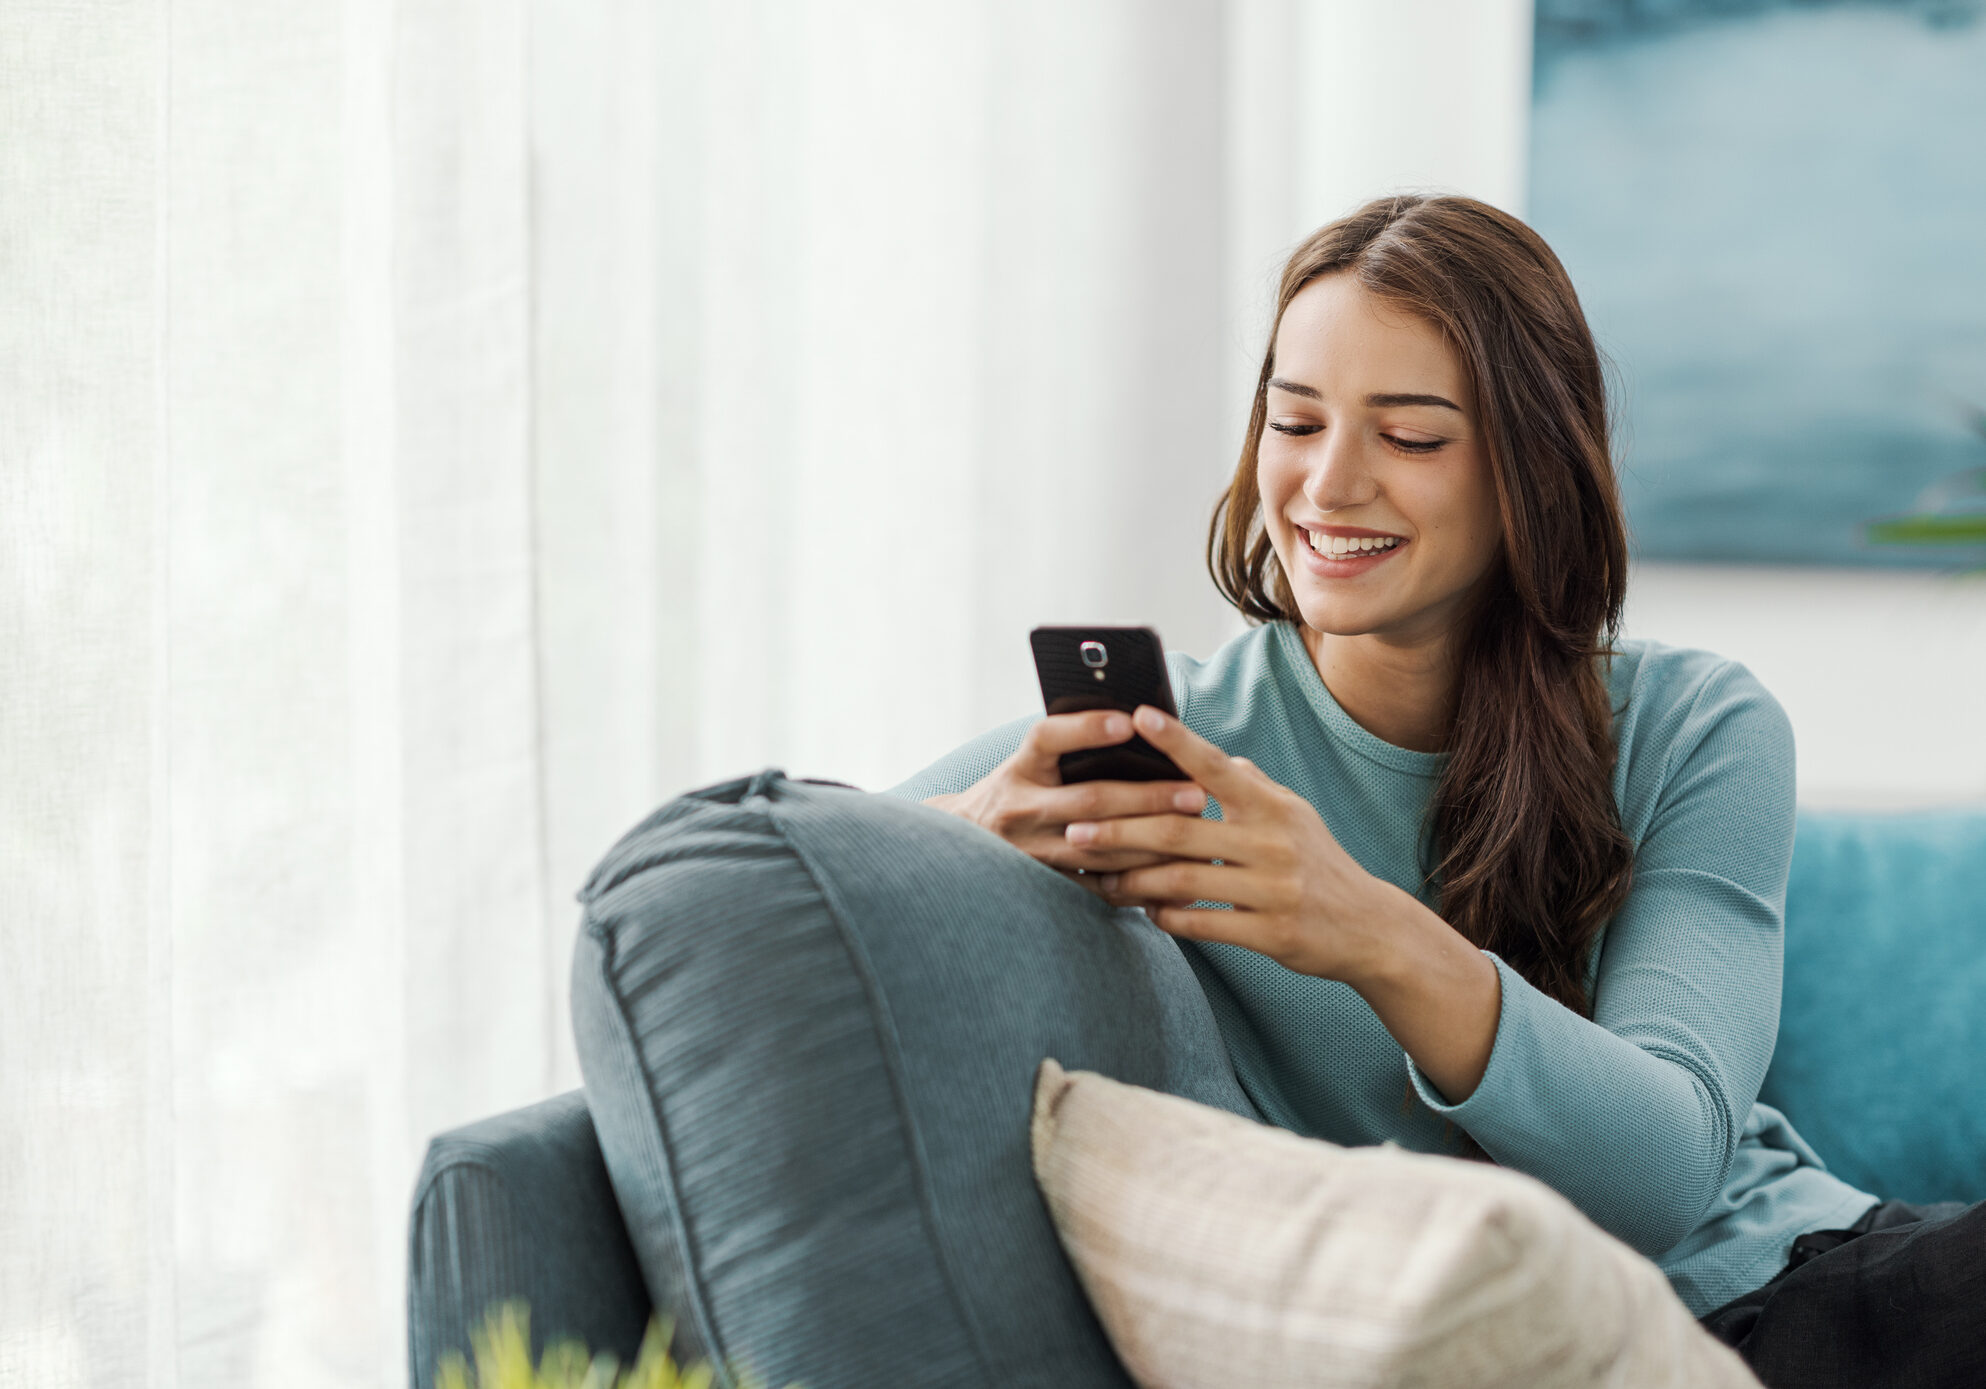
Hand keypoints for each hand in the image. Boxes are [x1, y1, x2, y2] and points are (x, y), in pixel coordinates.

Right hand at [926, 710, 1207, 897]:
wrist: (966, 840)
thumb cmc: (1019, 787)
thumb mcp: (1032, 760)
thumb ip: (1072, 746)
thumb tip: (1140, 727)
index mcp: (1020, 766)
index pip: (1047, 738)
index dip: (1086, 729)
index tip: (1129, 720)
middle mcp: (1021, 809)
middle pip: (1089, 801)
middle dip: (1148, 797)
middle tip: (1196, 794)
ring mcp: (1032, 853)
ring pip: (1100, 851)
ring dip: (1153, 845)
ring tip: (1199, 835)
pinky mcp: (1047, 886)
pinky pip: (1099, 889)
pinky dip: (1140, 887)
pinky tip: (1178, 883)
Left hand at [1066, 704, 1399, 982]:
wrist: (1371, 928)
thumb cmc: (1321, 864)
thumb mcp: (1295, 815)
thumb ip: (1253, 787)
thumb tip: (1217, 758)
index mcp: (1273, 806)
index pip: (1215, 766)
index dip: (1175, 740)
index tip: (1137, 715)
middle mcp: (1274, 842)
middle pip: (1179, 831)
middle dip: (1120, 829)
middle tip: (1074, 828)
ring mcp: (1274, 889)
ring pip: (1183, 880)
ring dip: (1133, 881)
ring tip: (1100, 879)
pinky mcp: (1272, 933)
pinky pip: (1203, 924)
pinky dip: (1167, 918)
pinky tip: (1146, 912)